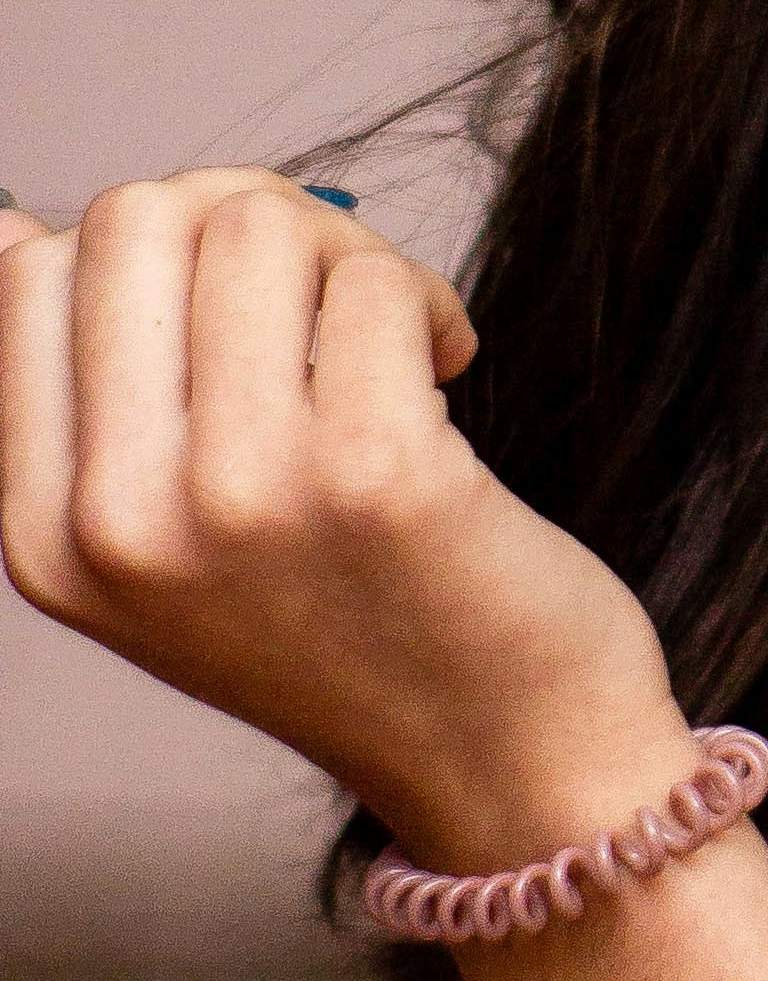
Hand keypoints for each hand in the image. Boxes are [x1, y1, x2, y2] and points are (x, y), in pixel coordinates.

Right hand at [0, 172, 684, 864]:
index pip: (33, 269)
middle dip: (250, 220)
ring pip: (258, 227)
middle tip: (326, 303)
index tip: (237, 314)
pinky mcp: (373, 475)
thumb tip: (13, 221)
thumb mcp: (164, 547)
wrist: (505, 763)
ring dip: (349, 259)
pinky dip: (426, 304)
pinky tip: (446, 374)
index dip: (158, 246)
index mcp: (46, 535)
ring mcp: (240, 498)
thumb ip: (91, 404)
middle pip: (139, 218)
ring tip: (392, 345)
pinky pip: (376, 282)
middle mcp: (120, 522)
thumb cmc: (355, 627)